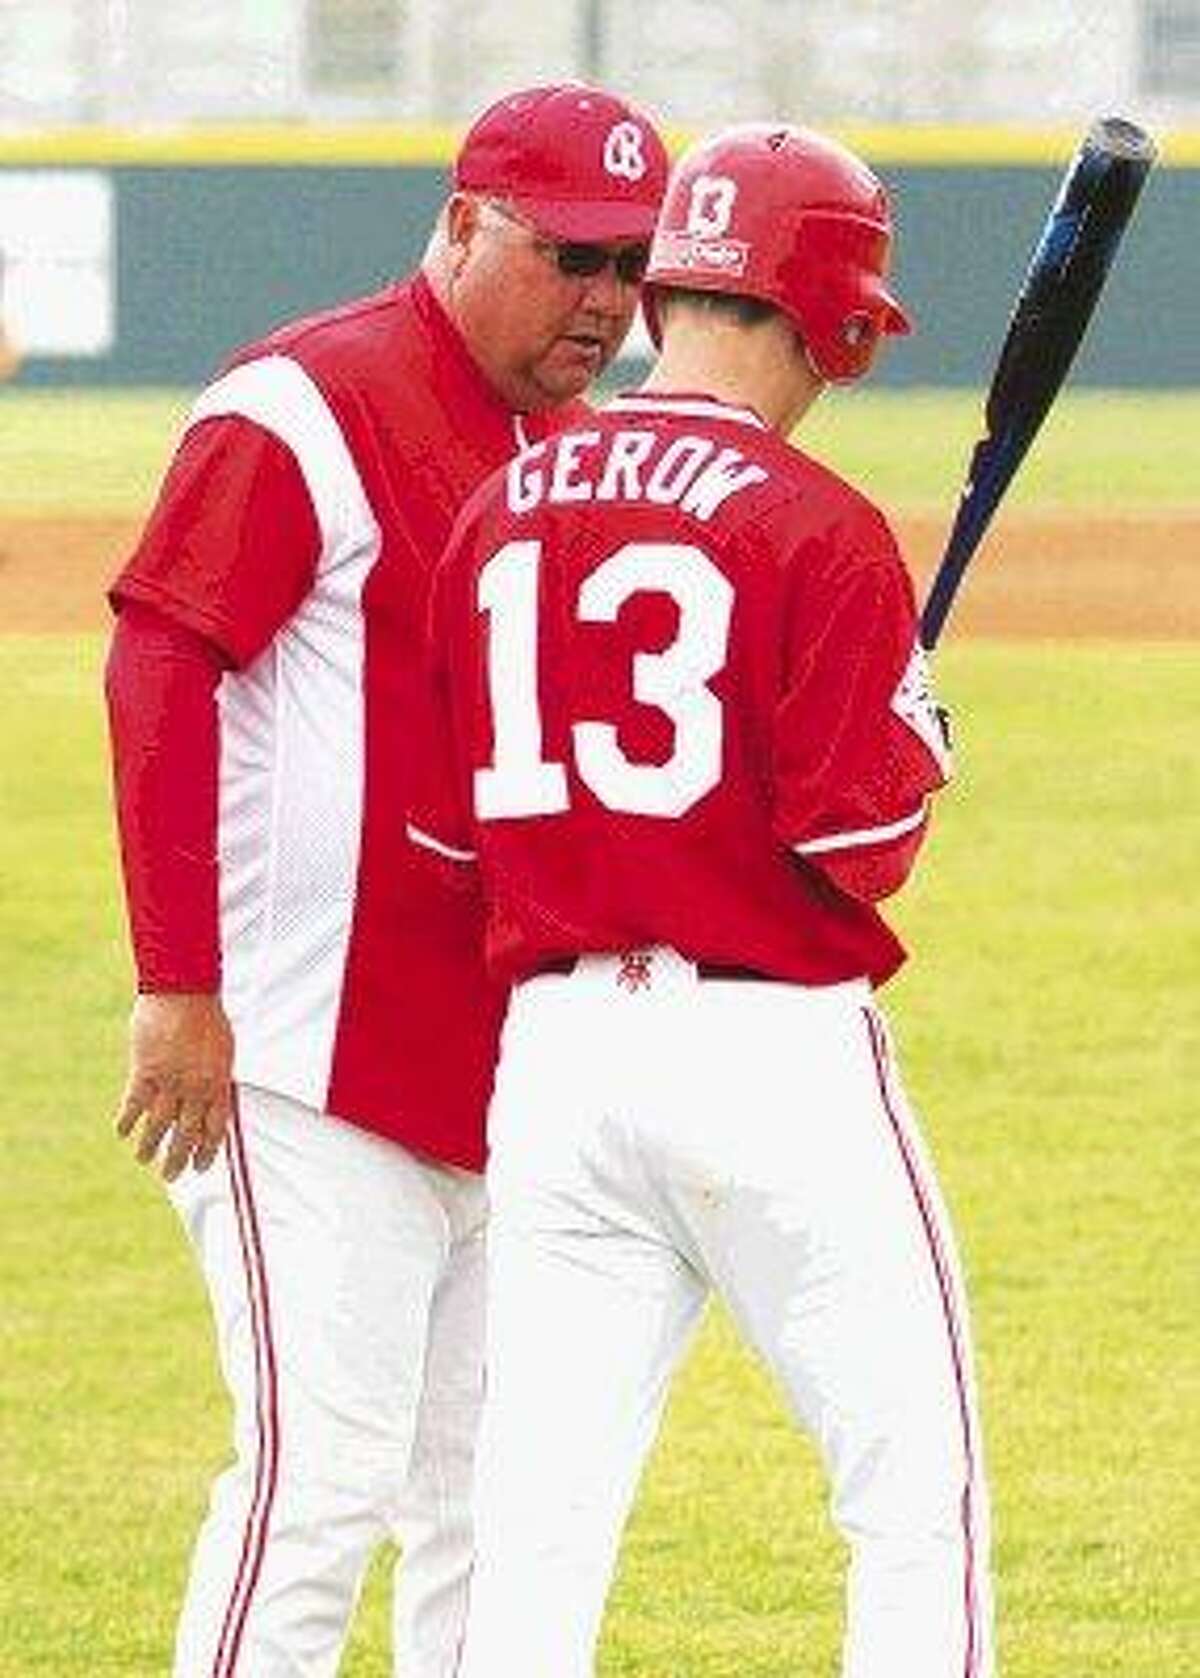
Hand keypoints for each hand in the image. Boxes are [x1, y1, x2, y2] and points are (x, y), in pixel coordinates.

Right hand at [115, 993, 234, 1181]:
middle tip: (171, 1176)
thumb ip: (216, 1078)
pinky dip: (127, 1121)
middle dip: (178, 1160)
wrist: (185, 993)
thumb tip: (214, 1102)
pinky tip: (122, 1132)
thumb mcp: (222, 1050)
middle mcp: (195, 1088)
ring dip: (149, 1147)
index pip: (215, 1129)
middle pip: (186, 1135)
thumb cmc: (207, 1017)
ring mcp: (170, 1082)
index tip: (200, 1166)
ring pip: (158, 1126)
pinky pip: (134, 1105)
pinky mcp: (145, 1071)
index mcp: (218, 1083)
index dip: (207, 1151)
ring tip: (144, 1158)